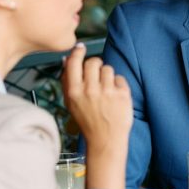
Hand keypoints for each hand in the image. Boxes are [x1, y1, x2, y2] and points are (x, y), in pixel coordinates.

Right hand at [61, 43, 131, 188]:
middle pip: (93, 62)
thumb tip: (66, 59)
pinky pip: (120, 78)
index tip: (81, 48)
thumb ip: (67, 82)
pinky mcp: (122, 94)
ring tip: (106, 90)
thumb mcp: (71, 104)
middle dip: (95, 64)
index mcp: (74, 92)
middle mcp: (90, 90)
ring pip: (108, 68)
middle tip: (97, 74)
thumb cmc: (88, 121)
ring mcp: (107, 92)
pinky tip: (115, 97)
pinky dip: (118, 85)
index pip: (74, 63)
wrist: (106, 140)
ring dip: (107, 76)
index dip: (77, 52)